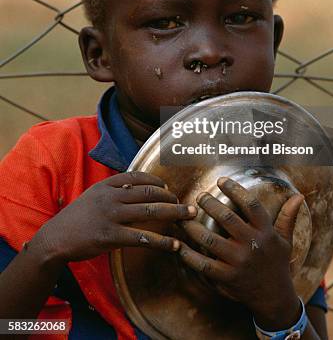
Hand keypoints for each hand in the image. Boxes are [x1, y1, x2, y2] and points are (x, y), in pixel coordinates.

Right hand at [30, 171, 196, 263]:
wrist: (55, 238)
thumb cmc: (77, 217)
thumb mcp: (94, 195)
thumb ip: (114, 190)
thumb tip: (137, 187)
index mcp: (107, 185)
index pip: (138, 176)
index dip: (157, 181)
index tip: (169, 187)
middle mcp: (111, 196)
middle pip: (149, 192)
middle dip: (172, 197)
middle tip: (188, 204)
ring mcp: (111, 216)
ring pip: (150, 211)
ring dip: (174, 213)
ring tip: (190, 216)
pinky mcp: (110, 236)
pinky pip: (142, 237)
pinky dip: (161, 240)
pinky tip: (174, 244)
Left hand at [179, 177, 303, 329]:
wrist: (274, 298)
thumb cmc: (278, 263)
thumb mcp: (285, 240)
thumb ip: (288, 217)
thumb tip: (298, 195)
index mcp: (266, 232)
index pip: (251, 205)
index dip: (236, 190)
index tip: (222, 181)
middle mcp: (252, 245)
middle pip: (227, 219)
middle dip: (210, 204)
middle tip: (199, 196)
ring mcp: (238, 262)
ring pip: (210, 240)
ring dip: (193, 227)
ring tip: (184, 217)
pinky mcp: (227, 278)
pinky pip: (203, 265)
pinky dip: (189, 255)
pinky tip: (179, 245)